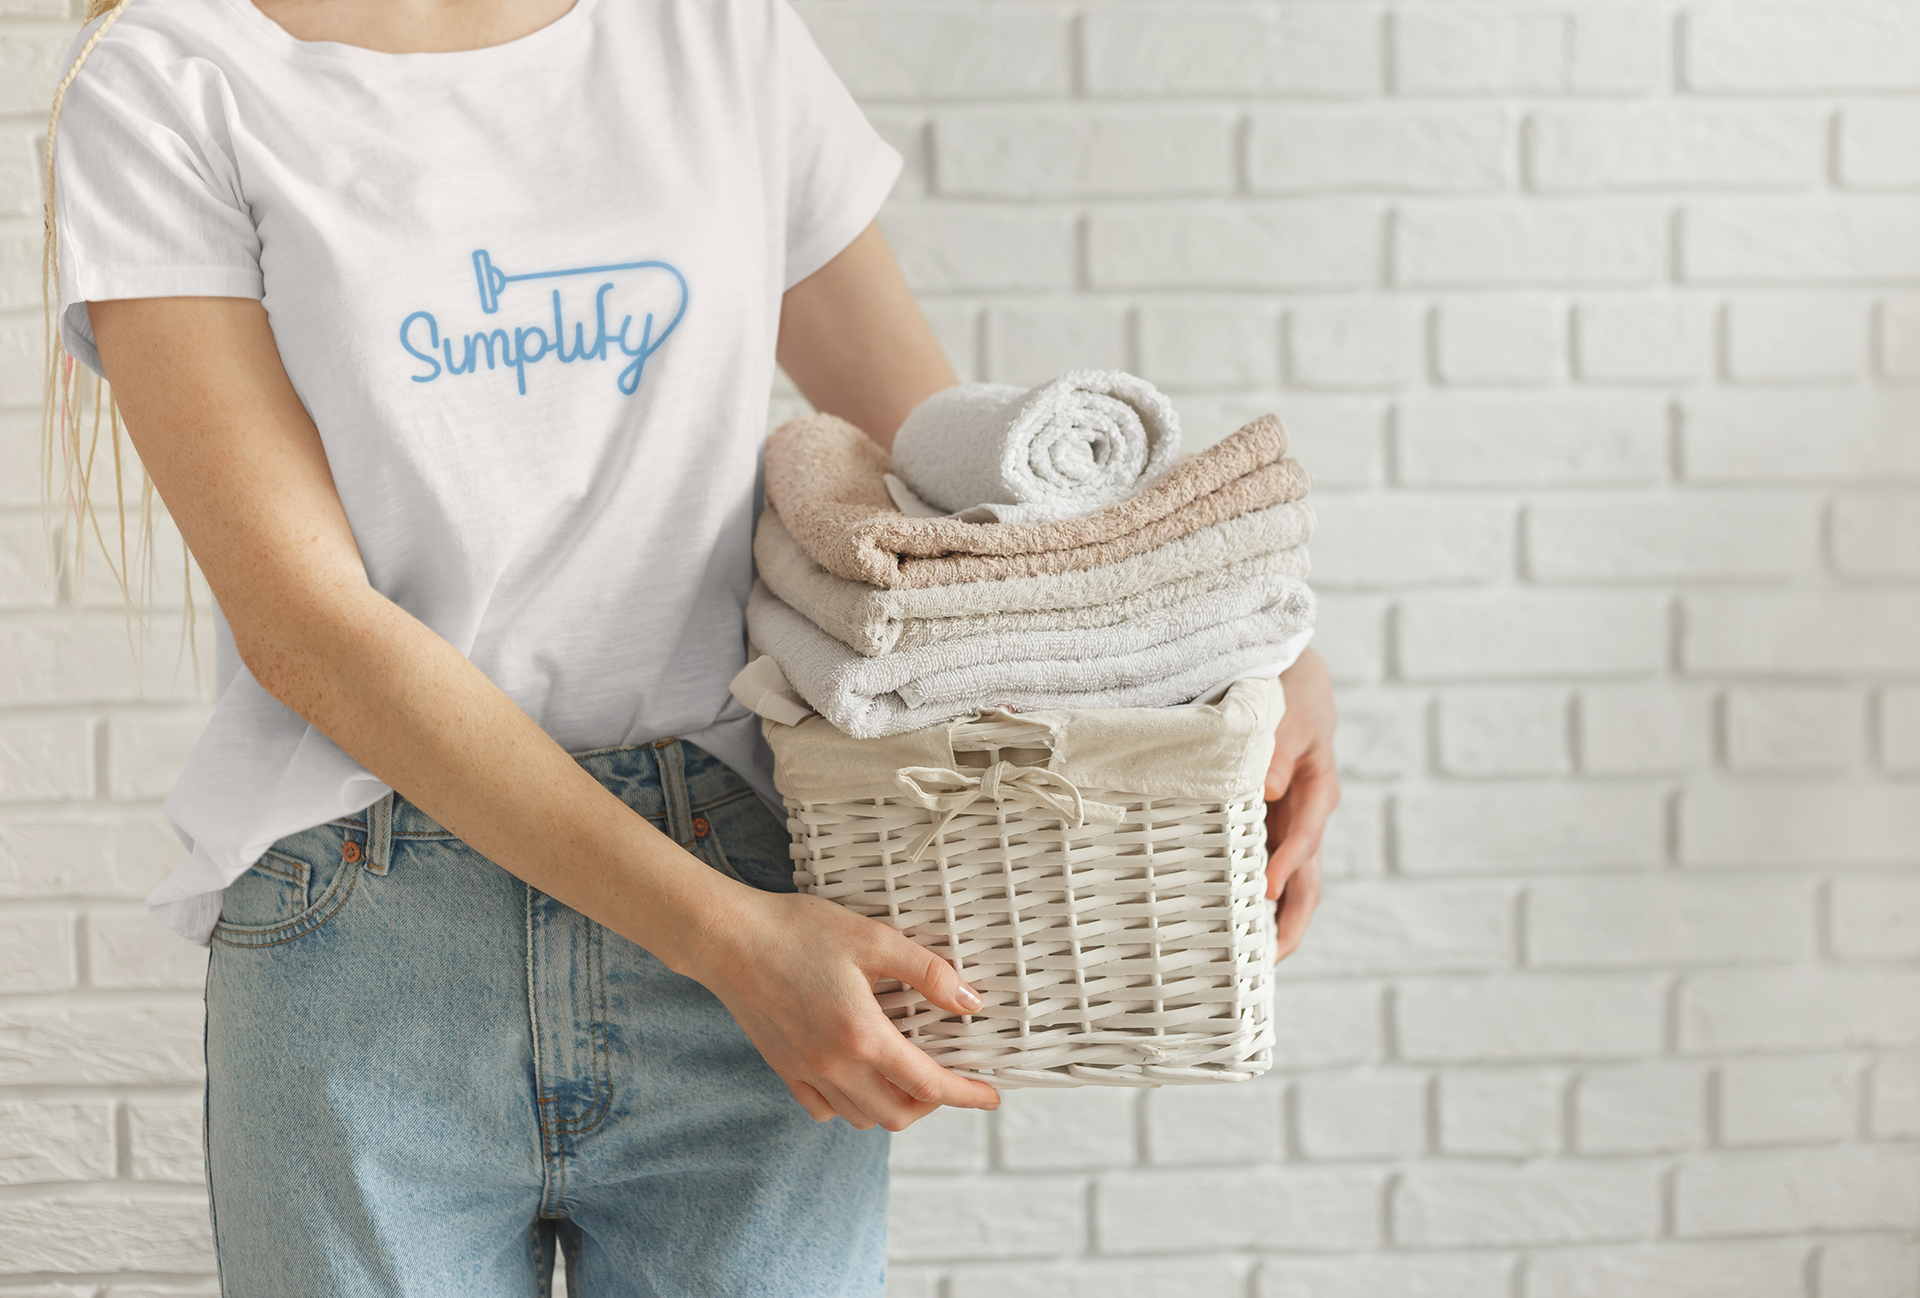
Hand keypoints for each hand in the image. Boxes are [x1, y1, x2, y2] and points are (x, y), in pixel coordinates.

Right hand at [687, 888, 1001, 1130]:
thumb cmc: (797, 930)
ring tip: (907, 1076)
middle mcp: (834, 1066)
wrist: (726, 937)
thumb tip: (969, 1002)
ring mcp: (804, 1071)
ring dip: (893, 1106)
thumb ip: (926, 972)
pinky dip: (850, 1105)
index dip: (966, 1095)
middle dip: (931, 1105)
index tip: (991, 1097)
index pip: (928, 1084)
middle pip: (897, 1114)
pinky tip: (858, 1077)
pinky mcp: (782, 1067)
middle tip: (947, 1078)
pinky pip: (823, 1108)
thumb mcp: (872, 938)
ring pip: (861, 1117)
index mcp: (862, 1036)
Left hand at [1265, 648, 1339, 961]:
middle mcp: (1306, 817)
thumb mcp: (1289, 713)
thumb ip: (1281, 749)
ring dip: (1271, 922)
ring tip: (1244, 963)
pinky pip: (1264, 868)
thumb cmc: (1288, 692)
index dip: (1286, 868)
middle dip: (1288, 925)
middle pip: (1305, 882)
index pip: (1304, 838)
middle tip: (1263, 965)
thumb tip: (1270, 789)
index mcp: (1317, 790)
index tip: (1263, 893)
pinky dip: (1251, 897)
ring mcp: (1289, 826)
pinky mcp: (1269, 826)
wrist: (1287, 676)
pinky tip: (1226, 921)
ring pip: (1288, 884)